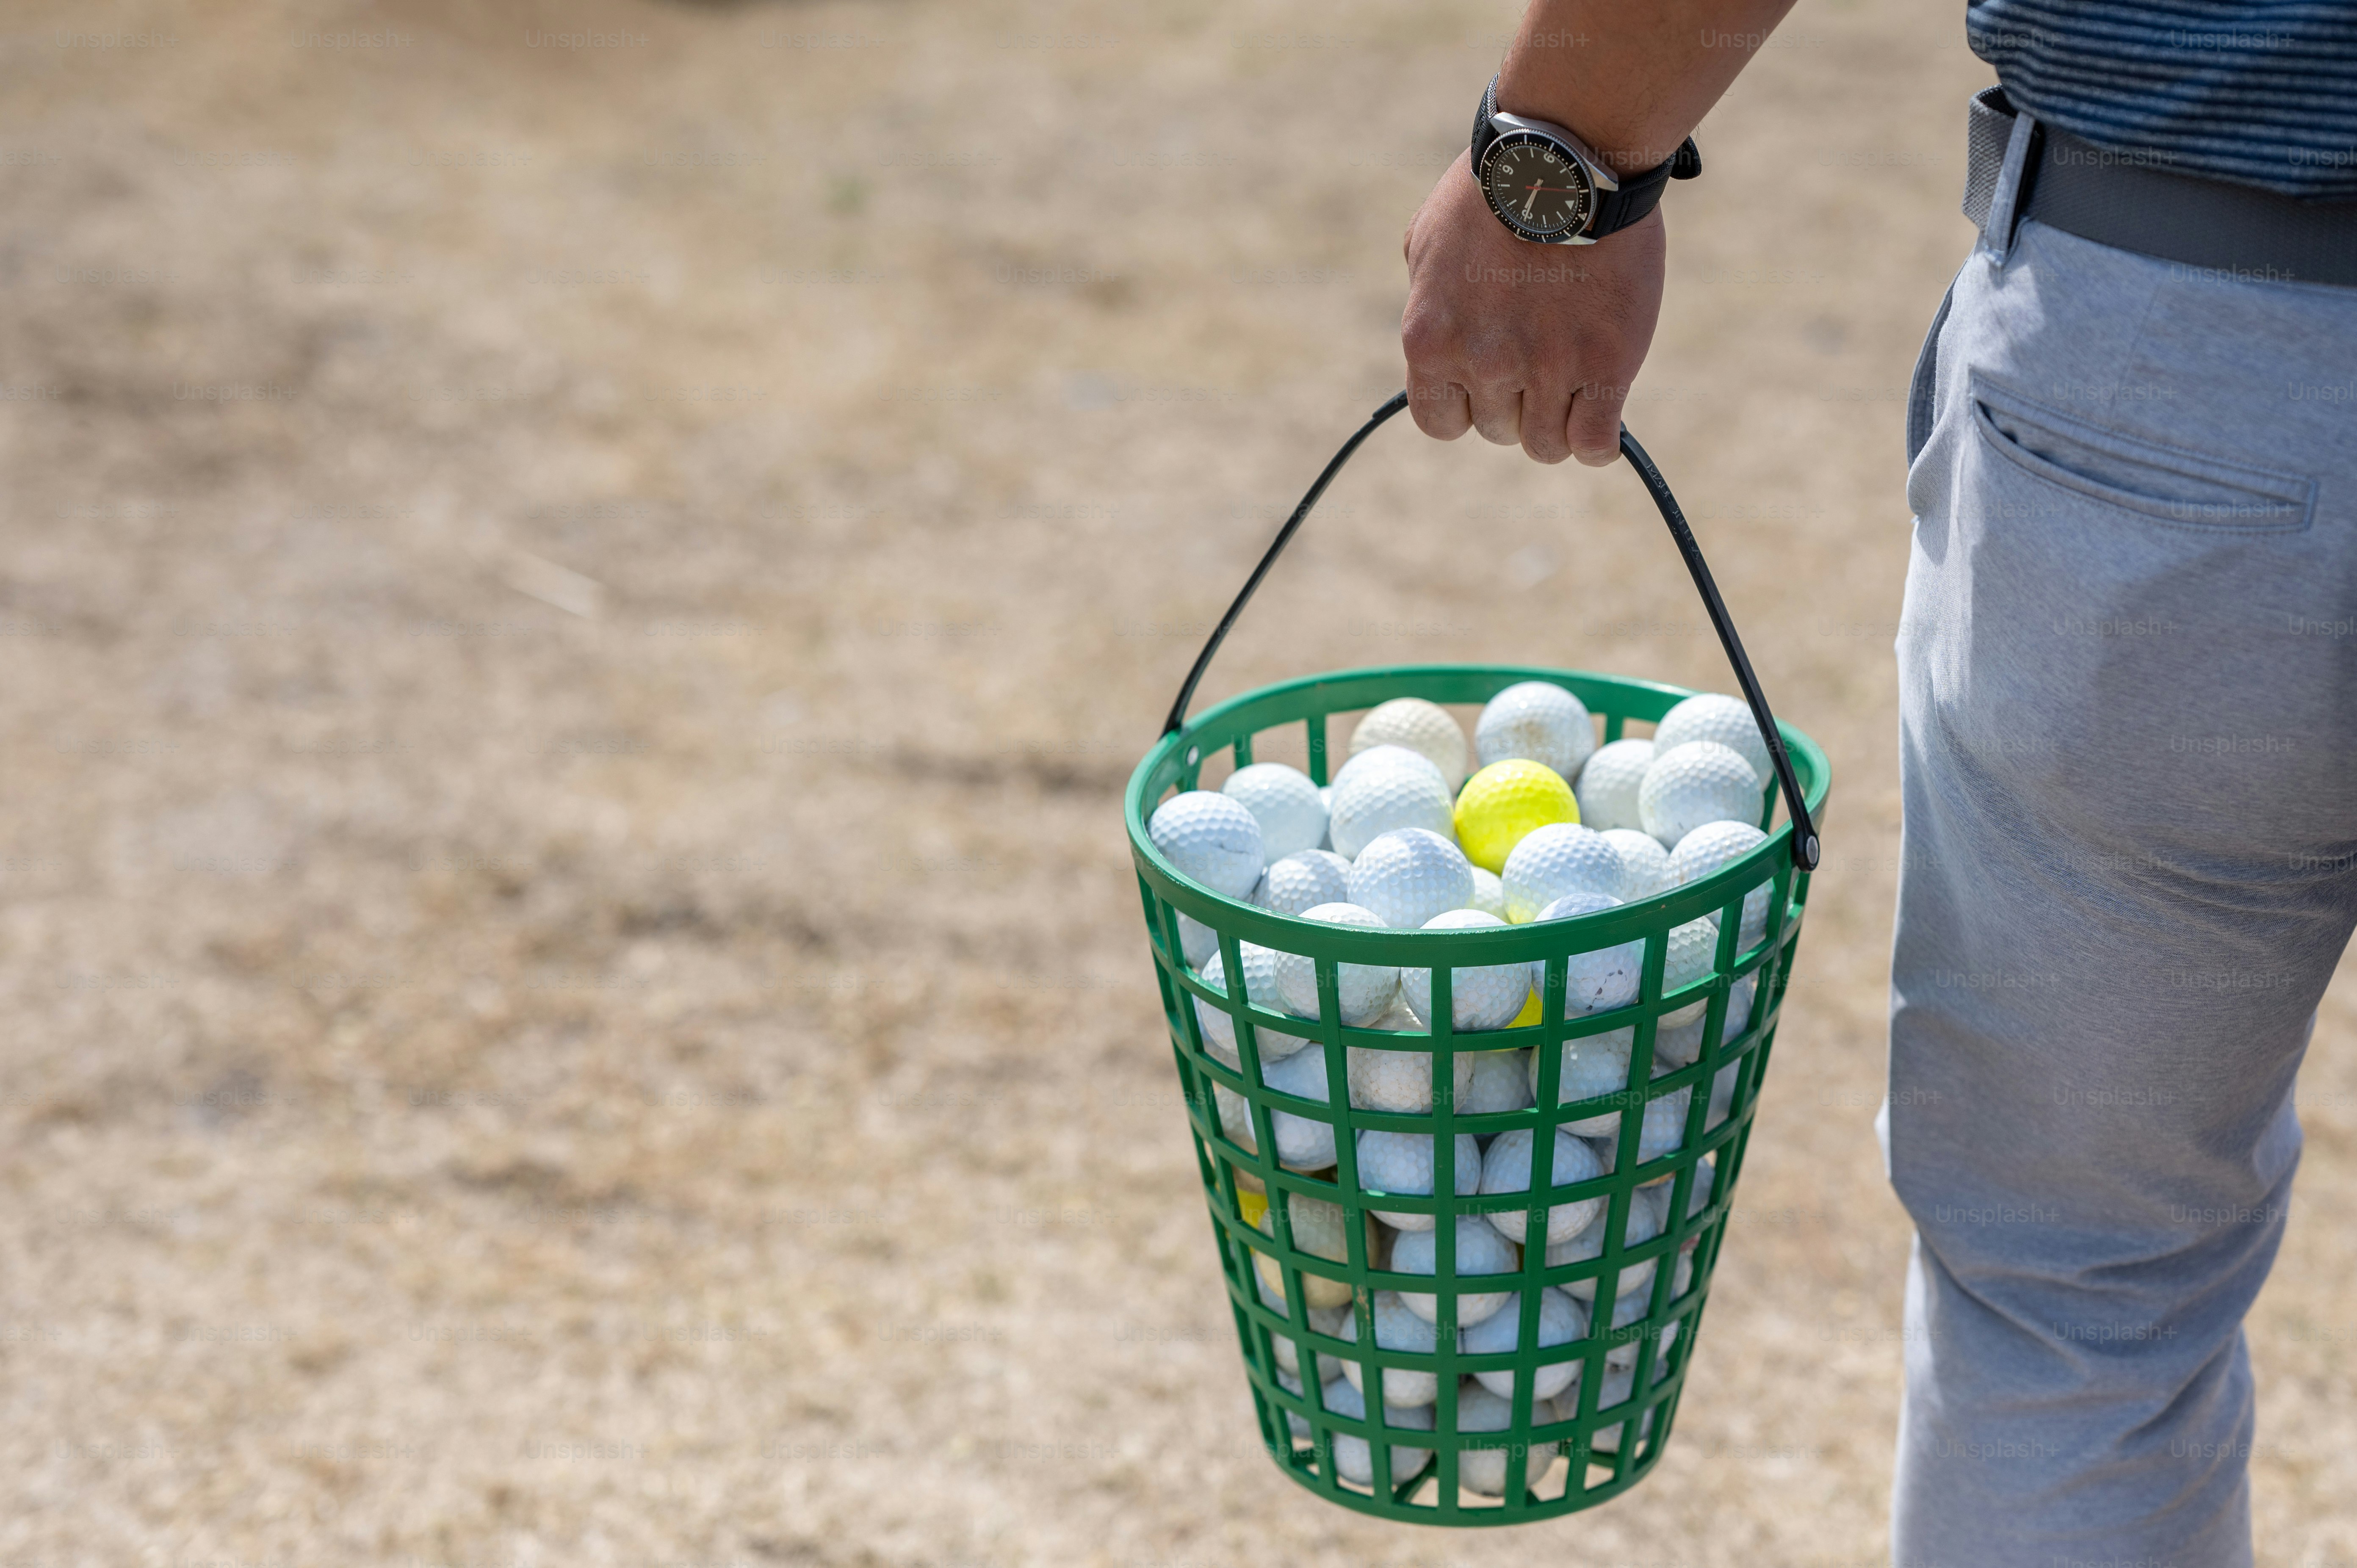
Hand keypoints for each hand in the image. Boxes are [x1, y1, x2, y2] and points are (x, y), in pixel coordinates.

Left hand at [1400, 150, 1664, 465]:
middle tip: (1540, 355)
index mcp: (1430, 340)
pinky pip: (1593, 445)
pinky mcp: (1605, 366)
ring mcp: (1546, 368)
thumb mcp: (1429, 243)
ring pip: (1546, 445)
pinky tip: (1601, 414)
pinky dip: (1597, 441)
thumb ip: (1429, 304)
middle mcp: (1483, 363)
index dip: (1466, 407)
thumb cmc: (1496, 190)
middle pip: (1499, 430)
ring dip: (1558, 418)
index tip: (1487, 383)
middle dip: (1517, 402)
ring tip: (1572, 376)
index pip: (1439, 423)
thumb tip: (1437, 346)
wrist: (1569, 156)